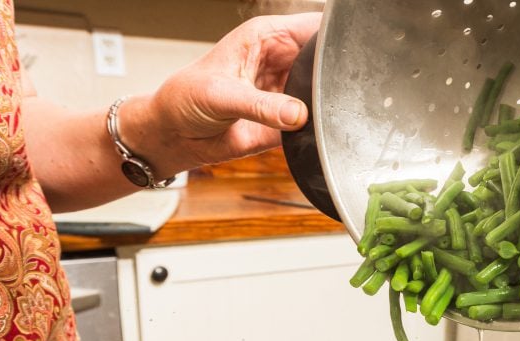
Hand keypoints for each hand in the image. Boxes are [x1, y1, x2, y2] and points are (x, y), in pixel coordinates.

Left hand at [131, 13, 321, 174]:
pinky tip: (312, 132)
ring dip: (326, 104)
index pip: (313, 26)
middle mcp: (281, 61)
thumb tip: (297, 114)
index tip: (344, 54)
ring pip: (323, 93)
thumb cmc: (186, 99)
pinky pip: (313, 124)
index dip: (332, 35)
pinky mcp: (288, 121)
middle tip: (332, 93)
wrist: (175, 135)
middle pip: (325, 60)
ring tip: (316, 114)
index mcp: (266, 37)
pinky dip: (318, 129)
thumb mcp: (220, 95)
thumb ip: (261, 105)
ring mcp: (287, 92)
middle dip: (333, 75)